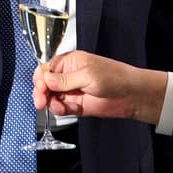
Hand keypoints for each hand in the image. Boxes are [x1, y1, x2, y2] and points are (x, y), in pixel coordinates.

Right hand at [32, 51, 167, 123]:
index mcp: (69, 62)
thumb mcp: (87, 75)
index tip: (40, 89)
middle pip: (45, 84)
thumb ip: (64, 80)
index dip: (40, 79)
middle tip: (41, 102)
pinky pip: (61, 108)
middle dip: (41, 93)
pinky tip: (68, 109)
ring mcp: (71, 91)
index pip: (45, 69)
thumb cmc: (114, 77)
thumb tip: (45, 79)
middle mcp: (68, 76)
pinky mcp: (76, 105)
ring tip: (60, 107)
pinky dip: (61, 110)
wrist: (131, 95)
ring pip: (51, 98)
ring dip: (51, 104)